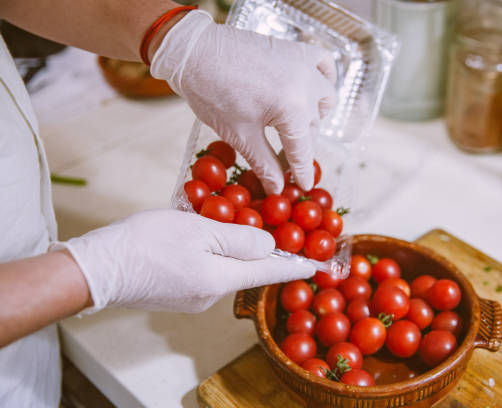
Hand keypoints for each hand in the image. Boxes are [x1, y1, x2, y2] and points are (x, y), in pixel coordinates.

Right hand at [51, 210, 314, 312]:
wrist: (97, 268)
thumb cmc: (146, 244)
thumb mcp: (198, 230)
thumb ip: (240, 239)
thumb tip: (270, 245)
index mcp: (221, 279)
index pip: (273, 271)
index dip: (300, 265)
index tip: (322, 263)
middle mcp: (212, 294)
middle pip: (250, 269)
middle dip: (266, 247)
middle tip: (280, 223)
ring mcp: (194, 296)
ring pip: (227, 267)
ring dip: (236, 245)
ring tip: (239, 218)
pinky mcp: (180, 292)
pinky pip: (208, 269)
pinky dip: (214, 250)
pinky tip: (207, 230)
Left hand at [150, 10, 336, 193]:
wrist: (193, 51)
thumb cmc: (211, 93)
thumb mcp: (239, 135)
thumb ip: (264, 163)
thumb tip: (276, 187)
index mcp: (292, 108)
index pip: (303, 149)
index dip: (302, 172)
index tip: (303, 186)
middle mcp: (306, 85)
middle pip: (313, 126)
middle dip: (301, 146)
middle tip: (284, 160)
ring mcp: (303, 64)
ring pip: (325, 98)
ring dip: (316, 116)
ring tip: (295, 127)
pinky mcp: (296, 49)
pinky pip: (324, 64)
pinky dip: (324, 79)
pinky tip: (311, 90)